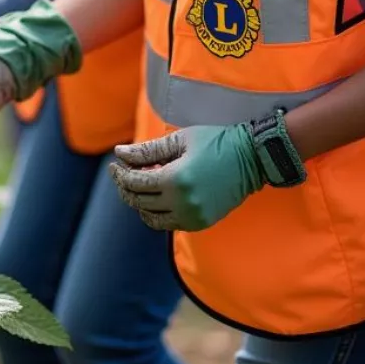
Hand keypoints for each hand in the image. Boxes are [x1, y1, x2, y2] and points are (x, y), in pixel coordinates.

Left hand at [109, 125, 263, 231]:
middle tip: (121, 174)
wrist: (250, 159)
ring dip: (140, 203)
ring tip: (138, 185)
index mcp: (175, 179)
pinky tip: (157, 196)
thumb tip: (120, 153)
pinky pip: (169, 223)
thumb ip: (147, 150)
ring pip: (152, 218)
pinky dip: (157, 212)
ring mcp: (192, 217)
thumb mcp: (179, 140)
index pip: (136, 183)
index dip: (121, 175)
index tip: (114, 164)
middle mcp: (182, 203)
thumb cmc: (214, 142)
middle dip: (126, 188)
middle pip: (140, 202)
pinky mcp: (200, 223)